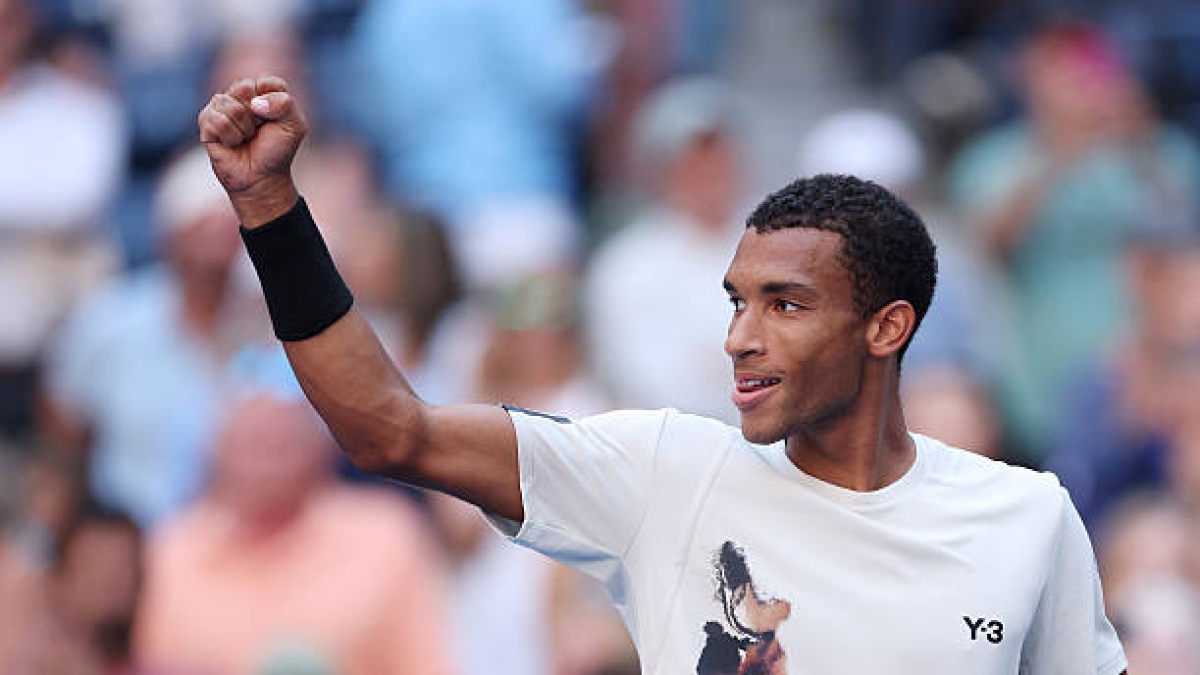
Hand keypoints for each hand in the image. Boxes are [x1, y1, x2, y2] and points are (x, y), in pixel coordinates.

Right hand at [198, 75, 307, 226]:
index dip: (273, 102)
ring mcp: (221, 106)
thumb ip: (285, 103)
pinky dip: (231, 136)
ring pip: (230, 104)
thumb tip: (255, 103)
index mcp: (263, 91)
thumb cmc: (277, 151)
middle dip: (257, 114)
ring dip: (244, 128)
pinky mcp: (206, 121)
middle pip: (245, 87)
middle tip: (259, 129)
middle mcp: (240, 94)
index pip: (267, 81)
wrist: (261, 177)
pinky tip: (233, 143)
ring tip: (246, 138)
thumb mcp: (294, 126)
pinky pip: (217, 120)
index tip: (275, 119)